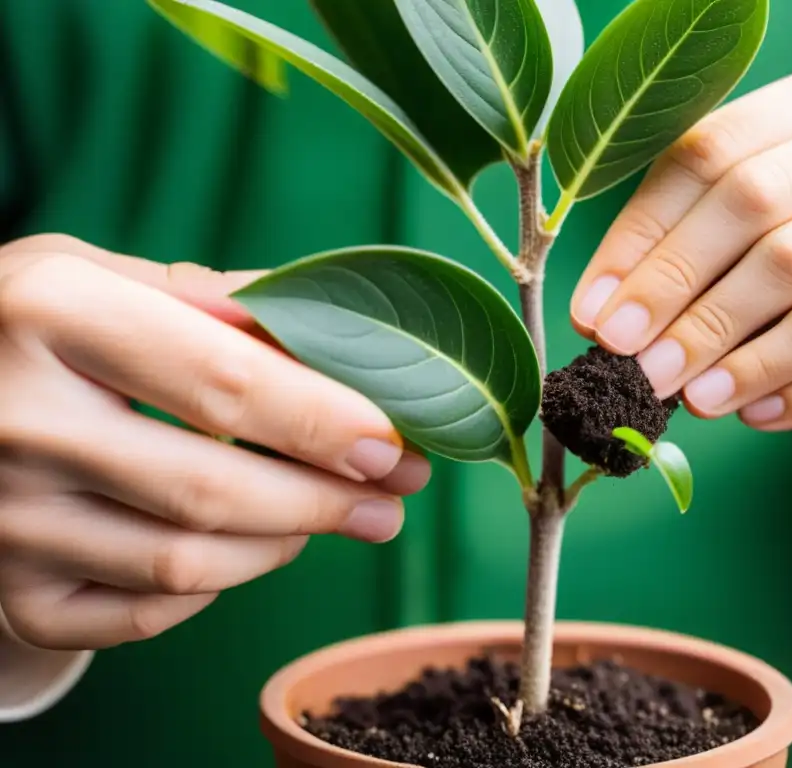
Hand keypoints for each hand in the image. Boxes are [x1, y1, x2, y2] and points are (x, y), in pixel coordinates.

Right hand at [0, 235, 428, 649]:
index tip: (395, 444)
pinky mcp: (7, 589)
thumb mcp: (97, 274)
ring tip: (333, 515)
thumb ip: (211, 300)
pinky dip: (211, 588)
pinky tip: (241, 549)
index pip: (223, 383)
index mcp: (50, 315)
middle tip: (393, 498)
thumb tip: (336, 338)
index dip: (326, 421)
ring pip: (183, 565)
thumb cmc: (30, 323)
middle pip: (212, 490)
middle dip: (326, 501)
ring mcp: (4, 518)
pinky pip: (139, 615)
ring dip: (283, 544)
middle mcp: (17, 422)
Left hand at [571, 51, 791, 497]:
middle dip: (674, 295)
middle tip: (622, 358)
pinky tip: (745, 412)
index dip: (643, 233)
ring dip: (725, 357)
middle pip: (763, 212)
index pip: (722, 148)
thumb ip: (699, 239)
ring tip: (677, 392)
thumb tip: (600, 307)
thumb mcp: (773, 235)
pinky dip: (785, 397)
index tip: (592, 308)